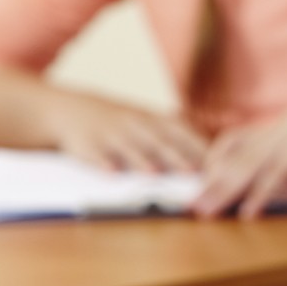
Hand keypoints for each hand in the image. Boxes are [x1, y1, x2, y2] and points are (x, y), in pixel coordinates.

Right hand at [42, 88, 207, 172]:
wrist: (71, 110)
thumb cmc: (121, 123)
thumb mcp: (149, 122)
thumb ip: (177, 138)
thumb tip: (214, 158)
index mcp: (152, 120)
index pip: (180, 131)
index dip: (197, 146)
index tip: (215, 164)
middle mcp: (133, 125)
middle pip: (158, 141)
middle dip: (176, 157)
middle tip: (193, 173)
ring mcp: (110, 134)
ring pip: (128, 148)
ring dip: (141, 161)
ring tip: (154, 175)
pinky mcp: (86, 144)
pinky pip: (94, 154)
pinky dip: (103, 163)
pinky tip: (112, 174)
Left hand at [191, 109, 286, 218]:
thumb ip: (277, 184)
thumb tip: (236, 197)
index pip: (237, 143)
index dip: (214, 168)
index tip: (197, 195)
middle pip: (240, 152)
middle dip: (214, 183)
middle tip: (194, 209)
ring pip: (255, 161)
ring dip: (229, 190)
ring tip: (210, 213)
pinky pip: (280, 170)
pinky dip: (262, 193)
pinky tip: (249, 214)